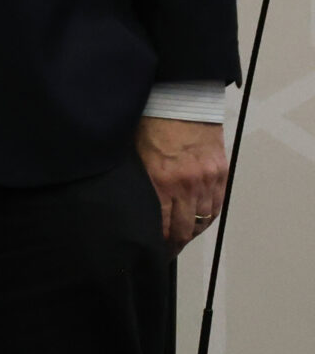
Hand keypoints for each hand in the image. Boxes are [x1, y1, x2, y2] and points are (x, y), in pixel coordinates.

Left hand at [137, 116, 227, 249]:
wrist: (182, 101)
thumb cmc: (151, 124)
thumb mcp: (134, 155)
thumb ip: (138, 182)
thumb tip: (130, 206)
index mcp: (161, 180)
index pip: (163, 225)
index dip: (160, 243)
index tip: (153, 251)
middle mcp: (188, 184)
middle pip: (186, 228)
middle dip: (176, 243)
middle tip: (166, 251)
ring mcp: (208, 179)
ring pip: (204, 219)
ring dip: (193, 231)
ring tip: (181, 238)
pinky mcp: (221, 172)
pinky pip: (217, 205)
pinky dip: (208, 217)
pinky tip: (199, 222)